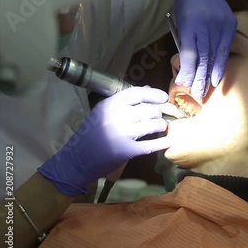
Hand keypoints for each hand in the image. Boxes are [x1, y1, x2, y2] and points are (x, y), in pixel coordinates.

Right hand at [38, 86, 170, 196]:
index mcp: (110, 104)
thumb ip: (126, 101)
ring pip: (153, 124)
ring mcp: (122, 133)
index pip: (138, 93)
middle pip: (149, 109)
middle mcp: (117, 116)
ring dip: (162, 125)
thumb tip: (149, 89)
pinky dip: (163, 143)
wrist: (78, 158)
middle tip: (162, 116)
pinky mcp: (127, 150)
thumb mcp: (104, 112)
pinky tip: (169, 141)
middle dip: (160, 112)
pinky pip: (151, 145)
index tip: (164, 97)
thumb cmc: (92, 133)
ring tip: (162, 126)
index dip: (154, 94)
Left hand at [173, 0, 236, 101]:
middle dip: (200, 77)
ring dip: (211, 75)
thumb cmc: (187, 8)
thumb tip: (186, 71)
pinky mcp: (230, 26)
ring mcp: (220, 25)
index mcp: (190, 24)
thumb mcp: (181, 25)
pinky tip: (217, 77)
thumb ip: (186, 45)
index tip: (185, 85)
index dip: (188, 71)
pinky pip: (225, 49)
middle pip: (204, 57)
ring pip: (215, 55)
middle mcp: (207, 24)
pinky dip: (221, 65)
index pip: (190, 53)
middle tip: (198, 94)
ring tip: (207, 90)